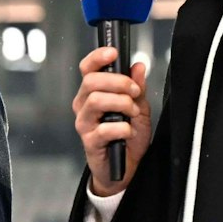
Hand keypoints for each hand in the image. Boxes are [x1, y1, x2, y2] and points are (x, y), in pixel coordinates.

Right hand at [73, 46, 150, 195]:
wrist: (126, 168)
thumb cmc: (128, 137)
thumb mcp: (139, 108)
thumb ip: (137, 88)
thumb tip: (138, 66)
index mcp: (93, 93)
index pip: (87, 69)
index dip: (97, 58)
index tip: (113, 53)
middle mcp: (83, 106)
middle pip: (91, 82)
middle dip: (118, 82)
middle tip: (135, 92)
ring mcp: (84, 124)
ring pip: (96, 101)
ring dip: (122, 104)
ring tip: (133, 114)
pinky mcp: (89, 141)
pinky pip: (105, 128)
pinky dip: (123, 128)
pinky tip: (128, 132)